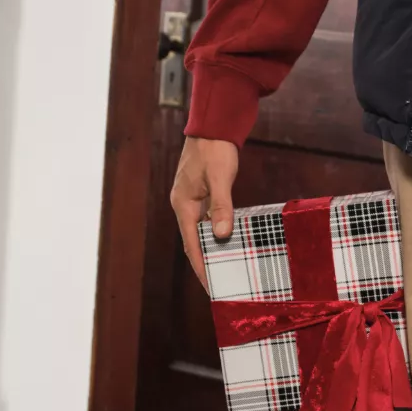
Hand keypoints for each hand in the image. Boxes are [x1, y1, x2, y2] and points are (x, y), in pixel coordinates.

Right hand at [170, 137, 238, 293]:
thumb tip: (222, 235)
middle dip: (205, 263)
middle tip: (220, 283)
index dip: (200, 266)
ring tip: (225, 268)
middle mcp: (184, 204)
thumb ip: (221, 207)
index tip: (210, 285)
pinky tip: (228, 241)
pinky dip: (215, 233)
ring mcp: (191, 199)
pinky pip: (206, 220)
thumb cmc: (215, 150)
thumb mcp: (220, 179)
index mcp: (183, 204)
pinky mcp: (201, 194)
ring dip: (211, 249)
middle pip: (193, 241)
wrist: (213, 125)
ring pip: (200, 232)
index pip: (191, 244)